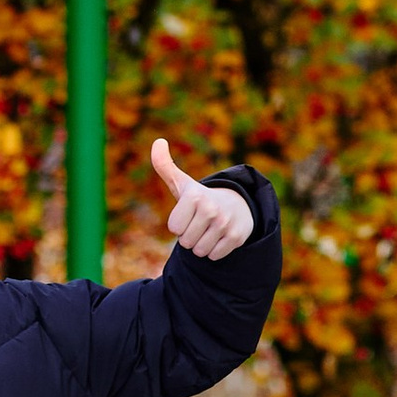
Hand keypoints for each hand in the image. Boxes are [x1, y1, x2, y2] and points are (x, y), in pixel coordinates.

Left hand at [150, 138, 253, 261]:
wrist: (238, 205)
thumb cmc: (201, 198)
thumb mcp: (182, 183)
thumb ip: (164, 165)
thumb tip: (158, 141)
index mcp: (195, 196)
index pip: (174, 228)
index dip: (179, 224)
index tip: (188, 214)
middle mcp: (211, 209)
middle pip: (186, 242)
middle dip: (190, 236)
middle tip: (200, 223)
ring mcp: (225, 223)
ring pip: (199, 251)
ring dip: (201, 245)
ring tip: (209, 230)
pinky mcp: (237, 237)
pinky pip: (214, 255)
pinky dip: (214, 251)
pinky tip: (219, 237)